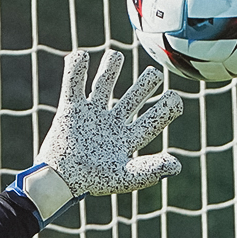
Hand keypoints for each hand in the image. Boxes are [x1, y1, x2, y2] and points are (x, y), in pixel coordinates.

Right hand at [12, 50, 183, 224]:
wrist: (59, 180)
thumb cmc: (92, 182)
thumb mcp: (125, 177)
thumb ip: (151, 169)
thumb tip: (177, 165)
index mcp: (127, 140)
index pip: (153, 120)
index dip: (167, 108)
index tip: (175, 97)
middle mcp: (111, 125)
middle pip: (133, 99)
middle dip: (145, 85)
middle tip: (154, 74)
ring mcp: (90, 116)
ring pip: (104, 85)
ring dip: (110, 68)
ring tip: (116, 55)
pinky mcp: (70, 110)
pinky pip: (73, 83)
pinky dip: (75, 68)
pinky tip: (81, 55)